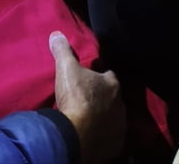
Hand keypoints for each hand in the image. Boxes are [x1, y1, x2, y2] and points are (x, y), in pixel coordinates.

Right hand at [50, 32, 124, 163]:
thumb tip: (57, 34)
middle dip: (102, 97)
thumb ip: (63, 50)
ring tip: (88, 116)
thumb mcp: (66, 68)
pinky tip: (91, 132)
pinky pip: (110, 136)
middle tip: (86, 97)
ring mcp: (119, 126)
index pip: (109, 75)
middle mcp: (121, 105)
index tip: (89, 77)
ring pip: (113, 117)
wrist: (78, 135)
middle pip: (112, 97)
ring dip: (104, 115)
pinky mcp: (115, 144)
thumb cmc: (75, 97)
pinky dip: (103, 134)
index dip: (99, 75)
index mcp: (112, 84)